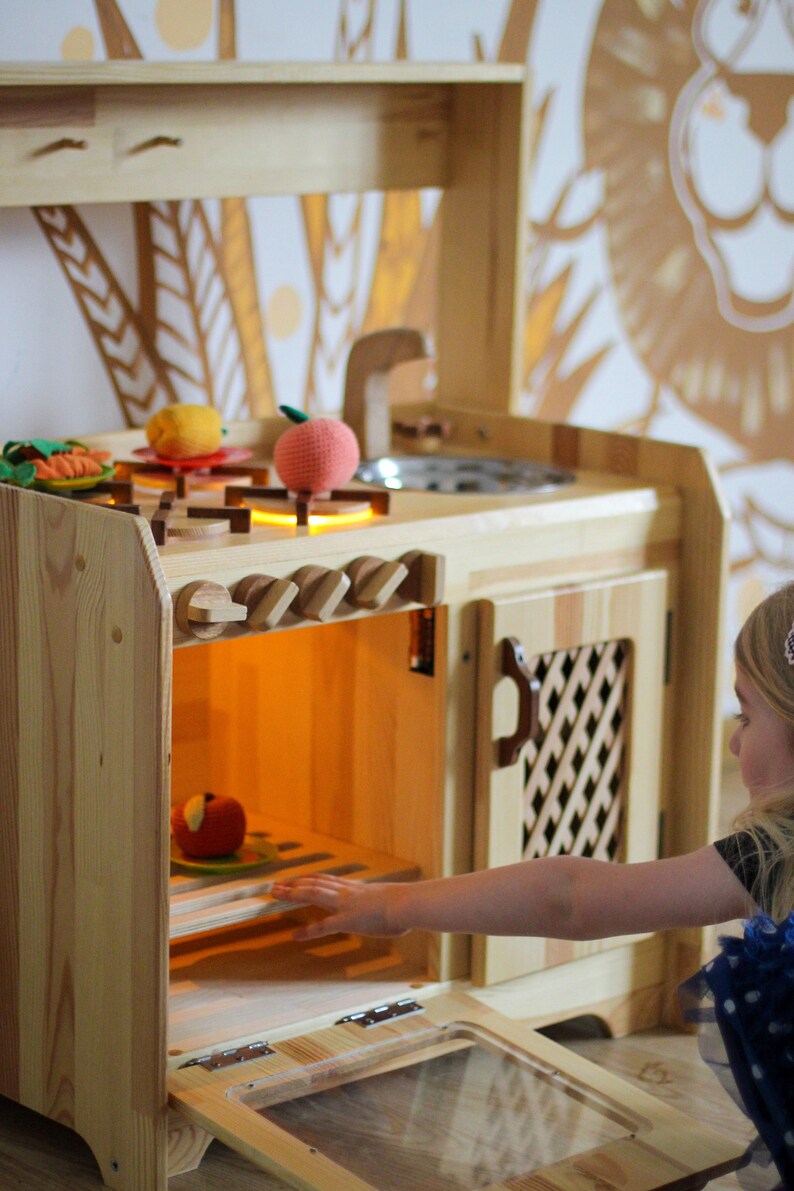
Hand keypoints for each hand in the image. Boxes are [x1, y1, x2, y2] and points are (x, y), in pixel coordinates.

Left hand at [269, 874, 407, 940]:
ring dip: (293, 894)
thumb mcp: (389, 900)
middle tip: (275, 885)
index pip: (326, 880)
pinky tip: (295, 936)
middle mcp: (347, 893)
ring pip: (313, 894)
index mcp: (355, 889)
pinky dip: (308, 931)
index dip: (308, 879)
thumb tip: (389, 909)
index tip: (295, 878)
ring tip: (276, 894)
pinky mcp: (348, 920)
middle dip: (293, 884)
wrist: (409, 903)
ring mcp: (346, 905)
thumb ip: (382, 904)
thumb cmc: (406, 904)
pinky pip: (323, 925)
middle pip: (314, 883)